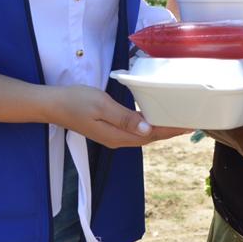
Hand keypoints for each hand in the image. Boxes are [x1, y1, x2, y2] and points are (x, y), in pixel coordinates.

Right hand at [48, 85, 188, 147]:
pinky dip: (148, 125)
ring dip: (161, 128)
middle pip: (150, 137)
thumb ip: (124, 118)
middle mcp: (118, 140)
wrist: (52, 104)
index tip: (190, 124)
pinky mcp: (109, 130)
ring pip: (143, 135)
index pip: (151, 135)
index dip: (171, 130)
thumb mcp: (101, 105)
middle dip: (170, 130)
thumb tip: (148, 129)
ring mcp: (113, 136)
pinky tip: (154, 118)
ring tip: (178, 119)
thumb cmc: (76, 101)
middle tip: (190, 120)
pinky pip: (135, 130)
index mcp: (118, 135)